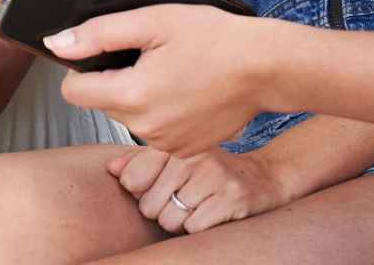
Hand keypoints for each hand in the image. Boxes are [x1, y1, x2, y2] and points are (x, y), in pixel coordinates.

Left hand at [51, 5, 276, 155]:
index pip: (73, 92)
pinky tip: (187, 92)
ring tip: (174, 73)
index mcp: (132, 95)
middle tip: (152, 57)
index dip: (84, 69)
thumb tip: (57, 44)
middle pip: (102, 103)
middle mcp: (145, 128)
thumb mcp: (153, 21)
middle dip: (116, 81)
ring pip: (129, 117)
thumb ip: (98, 34)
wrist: (266, 68)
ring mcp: (166, 144)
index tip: (109, 55)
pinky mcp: (185, 151)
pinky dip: (163, 113)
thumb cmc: (215, 39)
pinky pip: (155, 130)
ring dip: (140, 97)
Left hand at [108, 146, 289, 234]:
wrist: (262, 176)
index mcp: (174, 145)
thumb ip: (142, 163)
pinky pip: (193, 228)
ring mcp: (213, 177)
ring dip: (180, 222)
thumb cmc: (212, 170)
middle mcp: (192, 157)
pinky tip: (211, 213)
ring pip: (169, 219)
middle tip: (182, 200)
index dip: (141, 193)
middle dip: (162, 211)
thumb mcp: (177, 159)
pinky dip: (198, 228)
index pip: (132, 178)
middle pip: (148, 205)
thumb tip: (111, 169)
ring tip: (197, 206)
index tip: (157, 188)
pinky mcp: (231, 199)